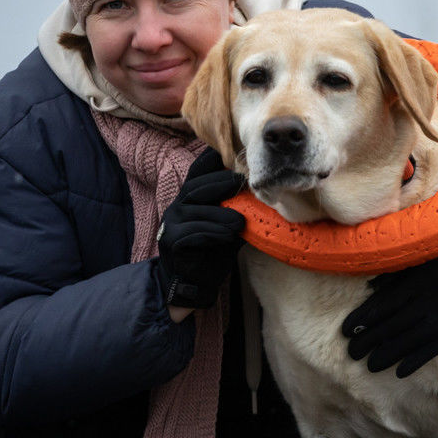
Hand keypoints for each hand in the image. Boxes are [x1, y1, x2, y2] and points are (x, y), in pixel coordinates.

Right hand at [156, 149, 246, 308]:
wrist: (194, 282)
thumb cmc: (214, 249)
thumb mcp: (229, 225)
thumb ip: (239, 209)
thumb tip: (266, 193)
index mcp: (190, 197)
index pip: (198, 171)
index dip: (212, 159)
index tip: (231, 155)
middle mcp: (178, 205)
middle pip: (197, 186)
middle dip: (221, 183)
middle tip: (242, 185)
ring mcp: (172, 222)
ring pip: (197, 209)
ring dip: (222, 214)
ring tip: (241, 222)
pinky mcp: (172, 240)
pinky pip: (194, 232)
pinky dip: (214, 233)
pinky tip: (229, 236)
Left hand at [342, 215, 437, 377]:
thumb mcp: (418, 257)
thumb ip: (394, 273)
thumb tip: (368, 287)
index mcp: (417, 280)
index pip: (384, 305)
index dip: (363, 319)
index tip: (346, 331)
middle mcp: (429, 299)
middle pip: (393, 324)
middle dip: (370, 340)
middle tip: (352, 352)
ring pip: (411, 339)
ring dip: (388, 354)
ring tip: (370, 365)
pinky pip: (435, 348)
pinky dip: (417, 360)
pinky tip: (400, 371)